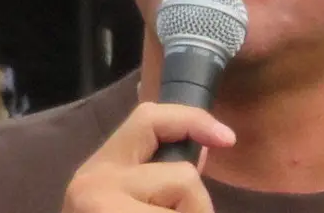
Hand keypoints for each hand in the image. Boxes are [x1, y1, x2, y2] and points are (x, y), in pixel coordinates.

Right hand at [62, 102, 236, 212]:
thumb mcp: (125, 200)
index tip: (228, 139)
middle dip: (194, 207)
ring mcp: (103, 210)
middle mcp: (95, 184)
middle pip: (183, 178)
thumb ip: (160, 177)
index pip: (149, 119)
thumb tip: (202, 148)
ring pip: (188, 208)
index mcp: (100, 168)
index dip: (193, 120)